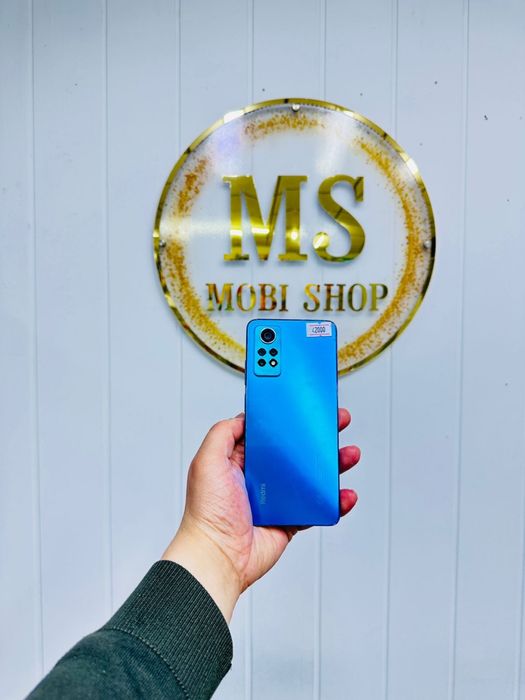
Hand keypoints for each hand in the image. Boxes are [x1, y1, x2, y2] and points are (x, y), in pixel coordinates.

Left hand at [162, 408, 360, 620]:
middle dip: (318, 436)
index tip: (305, 406)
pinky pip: (318, 507)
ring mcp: (277, 499)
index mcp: (240, 459)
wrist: (218, 556)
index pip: (269, 432)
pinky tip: (346, 494)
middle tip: (336, 421)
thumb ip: (223, 433)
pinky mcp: (290, 520)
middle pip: (296, 451)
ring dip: (333, 465)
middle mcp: (260, 477)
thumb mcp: (207, 461)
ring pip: (311, 477)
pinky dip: (335, 501)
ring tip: (349, 454)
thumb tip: (245, 416)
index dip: (287, 418)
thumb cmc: (207, 513)